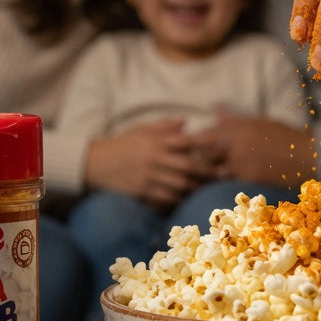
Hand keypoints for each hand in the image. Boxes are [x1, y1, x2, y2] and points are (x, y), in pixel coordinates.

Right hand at [84, 118, 213, 208]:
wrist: (95, 162)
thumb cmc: (122, 143)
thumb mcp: (141, 130)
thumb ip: (164, 126)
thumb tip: (186, 122)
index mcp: (156, 141)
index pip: (186, 140)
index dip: (206, 142)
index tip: (223, 143)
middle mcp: (154, 158)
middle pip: (187, 166)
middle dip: (208, 171)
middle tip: (225, 174)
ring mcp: (148, 176)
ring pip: (179, 184)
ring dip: (196, 187)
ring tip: (209, 189)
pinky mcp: (142, 191)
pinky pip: (165, 197)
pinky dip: (178, 198)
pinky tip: (187, 199)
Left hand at [196, 111, 314, 187]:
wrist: (305, 156)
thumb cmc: (285, 137)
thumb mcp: (259, 123)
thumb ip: (234, 121)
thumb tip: (216, 110)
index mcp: (236, 127)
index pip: (204, 134)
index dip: (193, 142)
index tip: (189, 148)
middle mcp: (235, 142)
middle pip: (203, 153)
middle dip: (199, 160)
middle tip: (197, 166)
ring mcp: (240, 160)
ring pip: (212, 170)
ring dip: (208, 175)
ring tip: (204, 180)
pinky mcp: (246, 178)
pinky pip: (226, 183)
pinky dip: (220, 186)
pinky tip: (218, 190)